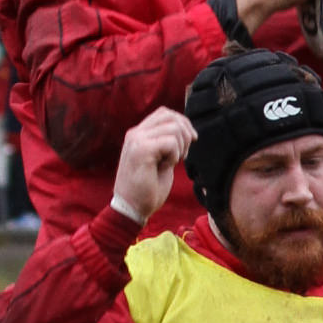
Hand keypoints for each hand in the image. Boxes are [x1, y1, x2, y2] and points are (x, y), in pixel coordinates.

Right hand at [112, 107, 196, 223]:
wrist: (132, 209)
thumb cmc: (147, 190)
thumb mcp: (160, 160)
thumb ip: (167, 143)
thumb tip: (187, 131)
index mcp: (139, 134)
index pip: (165, 113)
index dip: (182, 123)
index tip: (190, 142)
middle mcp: (136, 133)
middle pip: (171, 116)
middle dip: (185, 134)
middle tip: (183, 156)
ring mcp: (137, 140)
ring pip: (173, 127)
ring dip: (181, 147)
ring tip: (172, 163)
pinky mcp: (142, 150)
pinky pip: (170, 142)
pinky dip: (175, 155)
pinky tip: (167, 166)